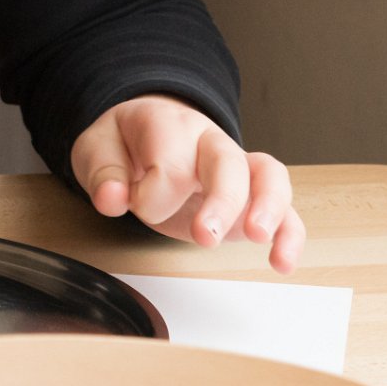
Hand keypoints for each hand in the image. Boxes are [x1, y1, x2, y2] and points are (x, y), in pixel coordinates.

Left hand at [70, 94, 304, 273]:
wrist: (143, 133)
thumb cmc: (125, 143)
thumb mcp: (97, 149)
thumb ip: (103, 173)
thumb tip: (111, 198)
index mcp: (168, 125)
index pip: (170, 162)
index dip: (150, 194)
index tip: (133, 203)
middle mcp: (208, 140)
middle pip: (227, 161)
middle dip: (221, 200)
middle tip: (205, 236)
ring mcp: (235, 165)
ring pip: (268, 175)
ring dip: (268, 207)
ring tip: (259, 239)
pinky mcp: (250, 195)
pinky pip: (284, 207)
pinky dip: (289, 233)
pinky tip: (282, 261)